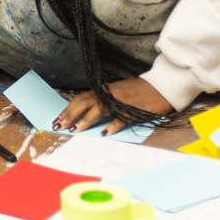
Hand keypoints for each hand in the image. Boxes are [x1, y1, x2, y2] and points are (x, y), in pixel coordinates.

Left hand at [53, 78, 173, 134]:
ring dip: (86, 119)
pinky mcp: (134, 108)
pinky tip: (105, 133)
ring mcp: (122, 100)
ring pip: (99, 108)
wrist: (161, 86)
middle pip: (85, 102)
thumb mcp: (117, 93)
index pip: (81, 98)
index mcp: (104, 90)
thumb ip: (103, 100)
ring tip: (75, 129)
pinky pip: (122, 117)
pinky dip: (113, 125)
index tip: (57, 119)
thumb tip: (87, 111)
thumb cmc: (139, 92)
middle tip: (59, 126)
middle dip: (70, 114)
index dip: (68, 108)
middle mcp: (110, 93)